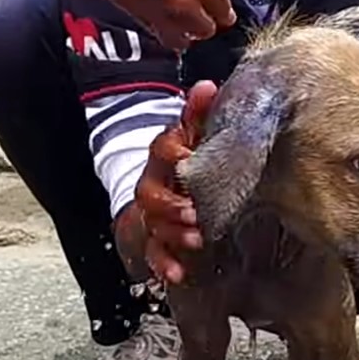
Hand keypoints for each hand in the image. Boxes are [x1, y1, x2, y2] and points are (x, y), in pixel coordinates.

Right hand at [104, 0, 235, 50]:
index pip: (225, 12)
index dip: (222, 12)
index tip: (219, 10)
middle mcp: (190, 5)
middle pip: (205, 30)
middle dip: (203, 25)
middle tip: (198, 16)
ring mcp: (165, 16)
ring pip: (181, 41)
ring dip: (182, 34)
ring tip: (177, 24)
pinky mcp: (140, 19)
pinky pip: (156, 33)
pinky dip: (158, 29)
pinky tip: (156, 17)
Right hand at [135, 81, 218, 283]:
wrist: (167, 183)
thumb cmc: (188, 156)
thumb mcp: (194, 133)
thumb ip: (199, 112)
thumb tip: (208, 85)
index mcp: (164, 155)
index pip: (160, 149)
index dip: (172, 153)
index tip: (188, 158)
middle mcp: (153, 183)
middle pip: (150, 194)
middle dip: (172, 205)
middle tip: (195, 213)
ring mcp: (152, 212)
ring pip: (152, 224)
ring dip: (172, 233)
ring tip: (197, 239)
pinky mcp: (155, 237)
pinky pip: (153, 252)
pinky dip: (163, 264)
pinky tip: (177, 274)